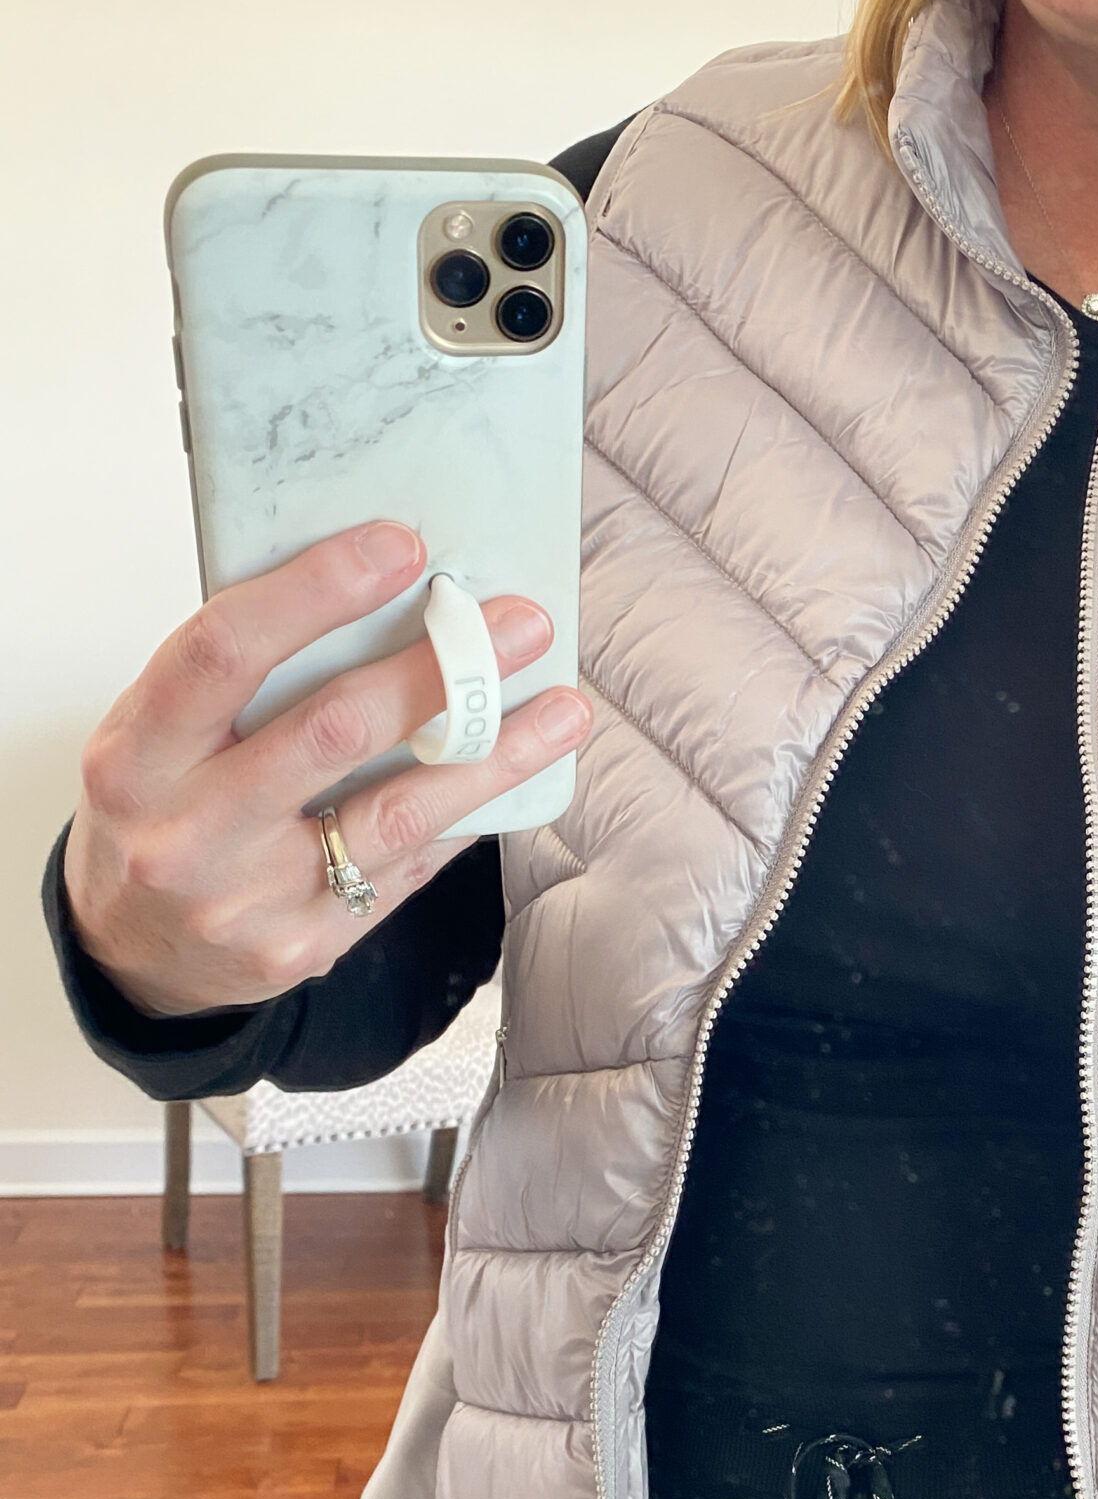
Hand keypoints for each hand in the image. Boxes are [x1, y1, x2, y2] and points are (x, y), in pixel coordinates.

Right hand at [64, 521, 591, 1017]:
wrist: (137, 950)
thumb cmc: (159, 813)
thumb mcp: (159, 737)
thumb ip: (240, 675)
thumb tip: (380, 593)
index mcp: (136, 757)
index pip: (223, 652)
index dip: (315, 591)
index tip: (400, 548)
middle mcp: (186, 832)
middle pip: (331, 730)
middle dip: (438, 668)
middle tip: (515, 624)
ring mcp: (249, 898)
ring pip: (396, 812)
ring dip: (493, 753)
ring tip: (560, 707)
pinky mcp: (305, 944)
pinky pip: (408, 867)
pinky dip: (467, 813)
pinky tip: (517, 773)